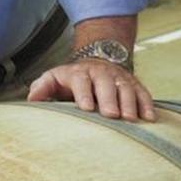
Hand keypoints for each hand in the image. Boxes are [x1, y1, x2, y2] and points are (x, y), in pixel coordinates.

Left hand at [27, 59, 154, 121]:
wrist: (96, 62)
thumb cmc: (71, 79)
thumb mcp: (53, 78)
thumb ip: (42, 87)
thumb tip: (31, 98)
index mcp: (79, 73)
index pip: (81, 80)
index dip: (83, 93)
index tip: (85, 107)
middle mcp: (100, 73)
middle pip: (105, 84)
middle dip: (108, 99)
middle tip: (111, 115)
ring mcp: (119, 78)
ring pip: (126, 88)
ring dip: (129, 103)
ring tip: (130, 119)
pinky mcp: (134, 84)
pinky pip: (142, 93)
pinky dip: (146, 104)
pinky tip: (149, 118)